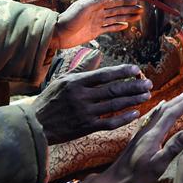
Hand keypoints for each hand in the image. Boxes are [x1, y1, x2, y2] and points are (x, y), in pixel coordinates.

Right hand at [34, 65, 151, 143]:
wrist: (34, 125)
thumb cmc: (49, 100)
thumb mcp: (62, 80)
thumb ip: (82, 68)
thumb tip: (98, 55)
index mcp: (76, 82)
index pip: (104, 74)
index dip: (122, 71)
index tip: (136, 69)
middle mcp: (81, 96)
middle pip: (113, 90)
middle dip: (134, 86)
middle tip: (148, 83)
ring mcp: (84, 113)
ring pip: (114, 105)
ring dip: (133, 100)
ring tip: (146, 95)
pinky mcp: (86, 128)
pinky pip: (109, 123)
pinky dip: (123, 118)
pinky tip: (135, 113)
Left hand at [54, 0, 142, 49]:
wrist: (59, 34)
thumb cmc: (69, 19)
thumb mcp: (83, 7)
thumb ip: (98, 0)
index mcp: (96, 5)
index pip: (114, 1)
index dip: (125, 0)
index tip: (136, 0)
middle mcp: (98, 12)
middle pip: (118, 9)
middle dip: (129, 9)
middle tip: (141, 9)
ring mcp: (98, 22)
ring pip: (116, 18)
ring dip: (127, 17)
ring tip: (137, 16)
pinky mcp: (96, 32)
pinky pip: (110, 28)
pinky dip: (118, 27)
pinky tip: (125, 26)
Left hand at [80, 90, 182, 182]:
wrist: (114, 182)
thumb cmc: (136, 178)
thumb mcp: (157, 166)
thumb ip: (172, 148)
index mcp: (153, 136)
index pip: (171, 114)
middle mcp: (146, 130)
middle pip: (165, 110)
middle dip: (179, 100)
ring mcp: (141, 132)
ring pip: (158, 112)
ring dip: (171, 103)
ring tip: (181, 96)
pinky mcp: (138, 136)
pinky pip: (151, 117)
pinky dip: (159, 109)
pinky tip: (160, 107)